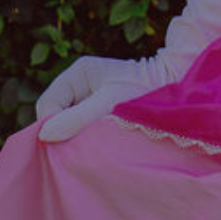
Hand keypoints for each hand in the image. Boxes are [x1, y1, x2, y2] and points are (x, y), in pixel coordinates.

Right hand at [34, 55, 173, 142]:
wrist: (176, 94)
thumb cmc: (143, 93)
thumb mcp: (108, 104)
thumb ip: (77, 119)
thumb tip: (44, 135)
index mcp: (78, 72)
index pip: (48, 103)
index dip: (52, 124)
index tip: (65, 143)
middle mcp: (80, 84)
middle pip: (55, 113)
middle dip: (63, 130)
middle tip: (79, 147)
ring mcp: (89, 98)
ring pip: (67, 122)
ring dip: (75, 135)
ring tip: (92, 144)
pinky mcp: (99, 112)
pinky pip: (81, 127)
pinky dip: (85, 137)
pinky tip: (98, 144)